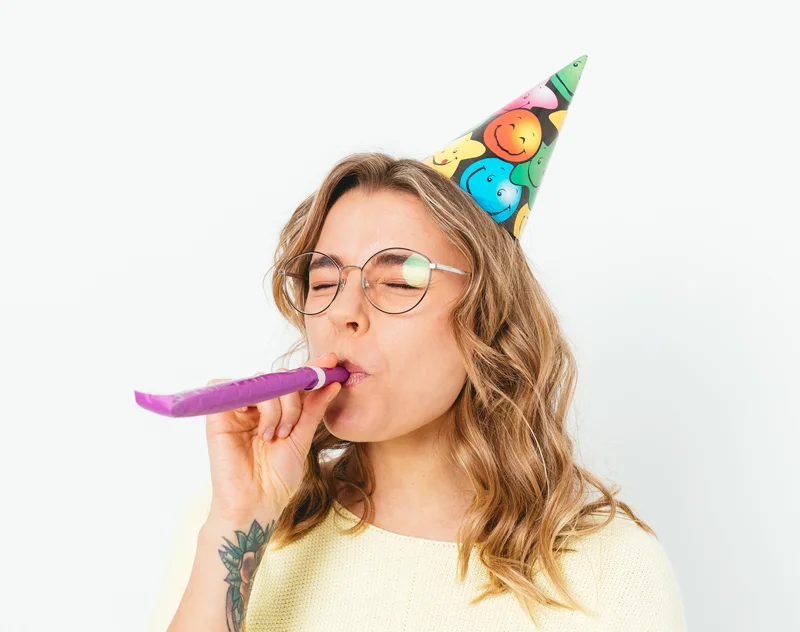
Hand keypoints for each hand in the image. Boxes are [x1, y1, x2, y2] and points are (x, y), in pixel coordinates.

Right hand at [203, 352, 341, 521]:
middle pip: (278, 377)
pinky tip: (260, 429)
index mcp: (277, 411)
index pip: (293, 381)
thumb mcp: (302, 438)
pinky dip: (254, 402)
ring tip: (276, 435)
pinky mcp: (218, 414)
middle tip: (292, 426)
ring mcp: (237, 409)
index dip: (311, 369)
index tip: (332, 361)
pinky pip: (235, 387)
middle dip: (293, 397)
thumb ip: (313, 409)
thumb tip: (333, 382)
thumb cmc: (278, 479)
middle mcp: (256, 406)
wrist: (257, 505)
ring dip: (277, 406)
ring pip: (261, 381)